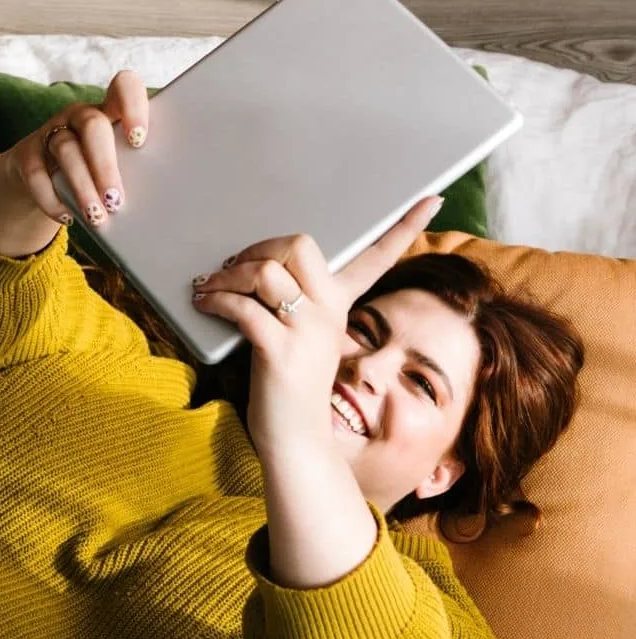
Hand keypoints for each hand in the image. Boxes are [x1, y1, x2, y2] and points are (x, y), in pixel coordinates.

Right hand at [3, 70, 149, 227]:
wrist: (43, 179)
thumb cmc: (96, 173)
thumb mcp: (116, 164)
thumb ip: (134, 171)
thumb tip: (157, 206)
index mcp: (110, 111)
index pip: (123, 87)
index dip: (133, 107)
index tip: (139, 140)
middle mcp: (80, 116)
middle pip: (93, 126)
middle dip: (105, 165)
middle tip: (116, 200)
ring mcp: (51, 132)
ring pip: (66, 151)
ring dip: (82, 187)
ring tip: (97, 217)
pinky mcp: (27, 154)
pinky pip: (37, 175)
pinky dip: (52, 199)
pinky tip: (68, 217)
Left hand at [191, 197, 442, 458]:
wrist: (294, 439)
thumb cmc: (289, 384)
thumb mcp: (300, 335)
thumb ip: (290, 300)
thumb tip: (251, 265)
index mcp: (339, 305)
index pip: (378, 258)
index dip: (404, 227)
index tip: (433, 198)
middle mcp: (329, 313)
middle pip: (300, 246)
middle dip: (260, 247)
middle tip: (234, 266)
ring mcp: (307, 332)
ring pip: (265, 272)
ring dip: (227, 276)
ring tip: (208, 288)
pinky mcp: (280, 352)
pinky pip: (244, 307)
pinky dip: (217, 300)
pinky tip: (205, 304)